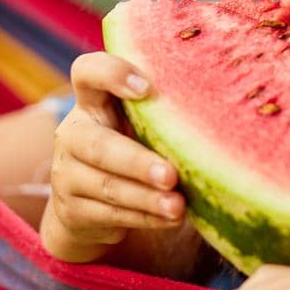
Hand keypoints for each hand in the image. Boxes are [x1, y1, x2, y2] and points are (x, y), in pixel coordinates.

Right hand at [39, 51, 186, 264]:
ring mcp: (67, 175)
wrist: (88, 206)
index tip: (147, 88)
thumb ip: (160, 114)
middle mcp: (72, 135)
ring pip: (107, 186)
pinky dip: (144, 217)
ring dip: (147, 198)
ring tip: (178, 206)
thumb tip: (223, 112)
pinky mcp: (71, 210)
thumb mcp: (139, 127)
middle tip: (171, 175)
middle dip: (137, 162)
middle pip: (98, 144)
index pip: (87, 72)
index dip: (111, 74)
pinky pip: (110, 215)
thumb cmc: (131, 149)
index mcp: (91, 103)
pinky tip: (169, 218)